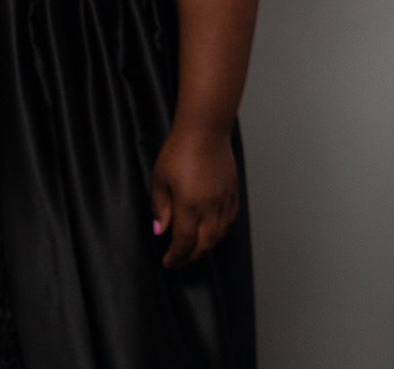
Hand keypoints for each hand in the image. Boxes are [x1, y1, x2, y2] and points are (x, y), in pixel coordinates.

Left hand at [150, 122, 241, 267]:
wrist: (205, 131)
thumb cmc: (179, 151)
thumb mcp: (160, 180)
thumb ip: (160, 208)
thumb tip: (160, 230)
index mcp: (189, 206)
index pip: (184, 242)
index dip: (176, 256)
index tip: (168, 261)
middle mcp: (210, 207)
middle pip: (205, 244)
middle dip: (191, 257)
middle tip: (180, 259)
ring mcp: (224, 200)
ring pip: (220, 234)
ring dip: (207, 246)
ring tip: (195, 248)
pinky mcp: (233, 192)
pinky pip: (231, 219)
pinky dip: (222, 230)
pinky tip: (212, 230)